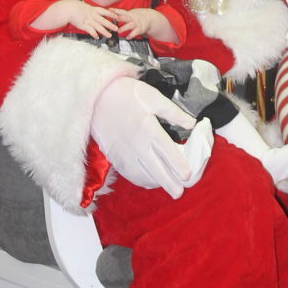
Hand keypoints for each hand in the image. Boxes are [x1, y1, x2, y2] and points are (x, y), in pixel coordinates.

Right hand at [64, 2, 118, 38]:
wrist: (68, 9)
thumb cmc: (75, 7)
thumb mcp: (84, 6)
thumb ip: (89, 9)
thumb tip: (91, 8)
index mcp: (93, 9)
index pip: (104, 12)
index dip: (110, 14)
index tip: (116, 16)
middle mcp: (92, 15)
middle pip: (103, 20)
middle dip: (110, 25)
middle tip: (116, 28)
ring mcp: (88, 20)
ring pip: (98, 27)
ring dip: (104, 31)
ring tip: (109, 35)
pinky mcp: (83, 25)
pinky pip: (90, 30)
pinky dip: (94, 34)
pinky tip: (97, 37)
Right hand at [90, 77, 211, 198]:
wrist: (96, 98)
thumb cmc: (126, 94)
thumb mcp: (152, 97)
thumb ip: (173, 112)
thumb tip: (192, 123)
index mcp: (148, 128)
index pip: (166, 150)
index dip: (177, 164)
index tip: (187, 176)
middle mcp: (136, 144)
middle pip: (155, 168)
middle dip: (168, 182)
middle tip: (179, 193)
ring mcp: (124, 152)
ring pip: (142, 174)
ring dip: (155, 182)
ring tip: (168, 188)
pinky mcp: (115, 156)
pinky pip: (129, 173)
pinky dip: (140, 180)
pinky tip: (149, 182)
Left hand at [114, 5, 169, 41]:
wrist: (148, 18)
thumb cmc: (135, 17)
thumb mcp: (128, 14)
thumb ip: (120, 14)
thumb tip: (109, 12)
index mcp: (128, 14)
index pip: (121, 11)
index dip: (115, 10)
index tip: (110, 9)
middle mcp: (132, 18)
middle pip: (126, 17)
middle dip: (120, 18)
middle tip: (115, 18)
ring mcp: (136, 24)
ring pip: (130, 25)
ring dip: (124, 28)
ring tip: (119, 31)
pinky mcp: (140, 29)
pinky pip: (135, 32)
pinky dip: (131, 35)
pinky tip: (128, 37)